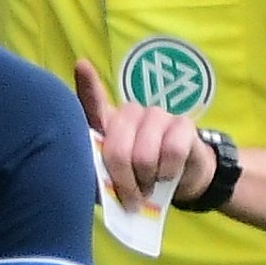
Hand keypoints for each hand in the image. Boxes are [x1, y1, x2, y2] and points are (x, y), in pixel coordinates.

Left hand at [74, 58, 215, 209]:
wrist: (179, 183)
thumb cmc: (137, 179)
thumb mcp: (112, 182)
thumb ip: (98, 175)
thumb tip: (90, 174)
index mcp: (106, 123)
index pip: (93, 101)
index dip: (88, 85)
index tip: (82, 66)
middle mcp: (130, 113)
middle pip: (117, 150)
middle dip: (123, 182)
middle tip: (131, 198)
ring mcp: (157, 115)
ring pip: (144, 155)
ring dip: (146, 180)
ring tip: (148, 186)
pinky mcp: (183, 124)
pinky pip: (171, 153)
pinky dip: (168, 173)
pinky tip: (168, 175)